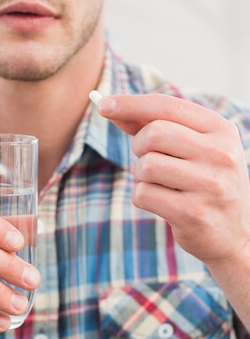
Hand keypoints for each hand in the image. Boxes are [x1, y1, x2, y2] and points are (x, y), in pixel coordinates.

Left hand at [98, 93, 249, 264]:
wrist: (235, 234)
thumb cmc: (206, 183)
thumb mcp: (195, 149)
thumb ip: (157, 126)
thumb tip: (111, 107)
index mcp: (221, 130)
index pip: (168, 107)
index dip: (131, 104)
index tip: (103, 105)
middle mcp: (220, 154)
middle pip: (153, 134)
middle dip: (139, 147)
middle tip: (148, 160)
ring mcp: (209, 185)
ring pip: (146, 166)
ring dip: (141, 175)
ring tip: (160, 184)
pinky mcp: (193, 213)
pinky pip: (143, 194)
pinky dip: (142, 197)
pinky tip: (161, 202)